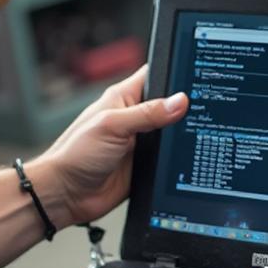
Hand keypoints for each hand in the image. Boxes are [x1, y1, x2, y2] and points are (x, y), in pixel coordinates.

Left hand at [30, 66, 186, 227]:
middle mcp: (133, 118)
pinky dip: (176, 158)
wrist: (65, 195)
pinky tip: (185, 157)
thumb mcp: (112, 126)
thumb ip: (146, 113)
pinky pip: (168, 158)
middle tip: (202, 108)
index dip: (174, 73)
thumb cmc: (74, 155)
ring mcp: (140, 142)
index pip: (155, 75)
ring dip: (180, 134)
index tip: (195, 77)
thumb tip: (179, 101)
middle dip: (185, 106)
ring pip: (172, 132)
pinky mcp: (145, 165)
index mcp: (123, 99)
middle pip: (169, 105)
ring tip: (195, 132)